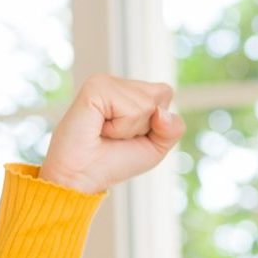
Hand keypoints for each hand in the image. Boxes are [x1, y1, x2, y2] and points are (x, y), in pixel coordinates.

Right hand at [38, 73, 186, 194]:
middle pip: (160, 94)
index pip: (165, 92)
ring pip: (147, 103)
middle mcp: (117, 82)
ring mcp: (104, 82)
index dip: (158, 122)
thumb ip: (173, 128)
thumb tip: (162, 112)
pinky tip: (100, 129)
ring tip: (107, 133)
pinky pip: (131, 109)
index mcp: (129, 91)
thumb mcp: (156, 147)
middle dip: (146, 125)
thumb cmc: (115, 161)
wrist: (83, 176)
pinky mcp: (95, 87)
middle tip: (117, 134)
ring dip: (130, 128)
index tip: (130, 134)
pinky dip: (120, 128)